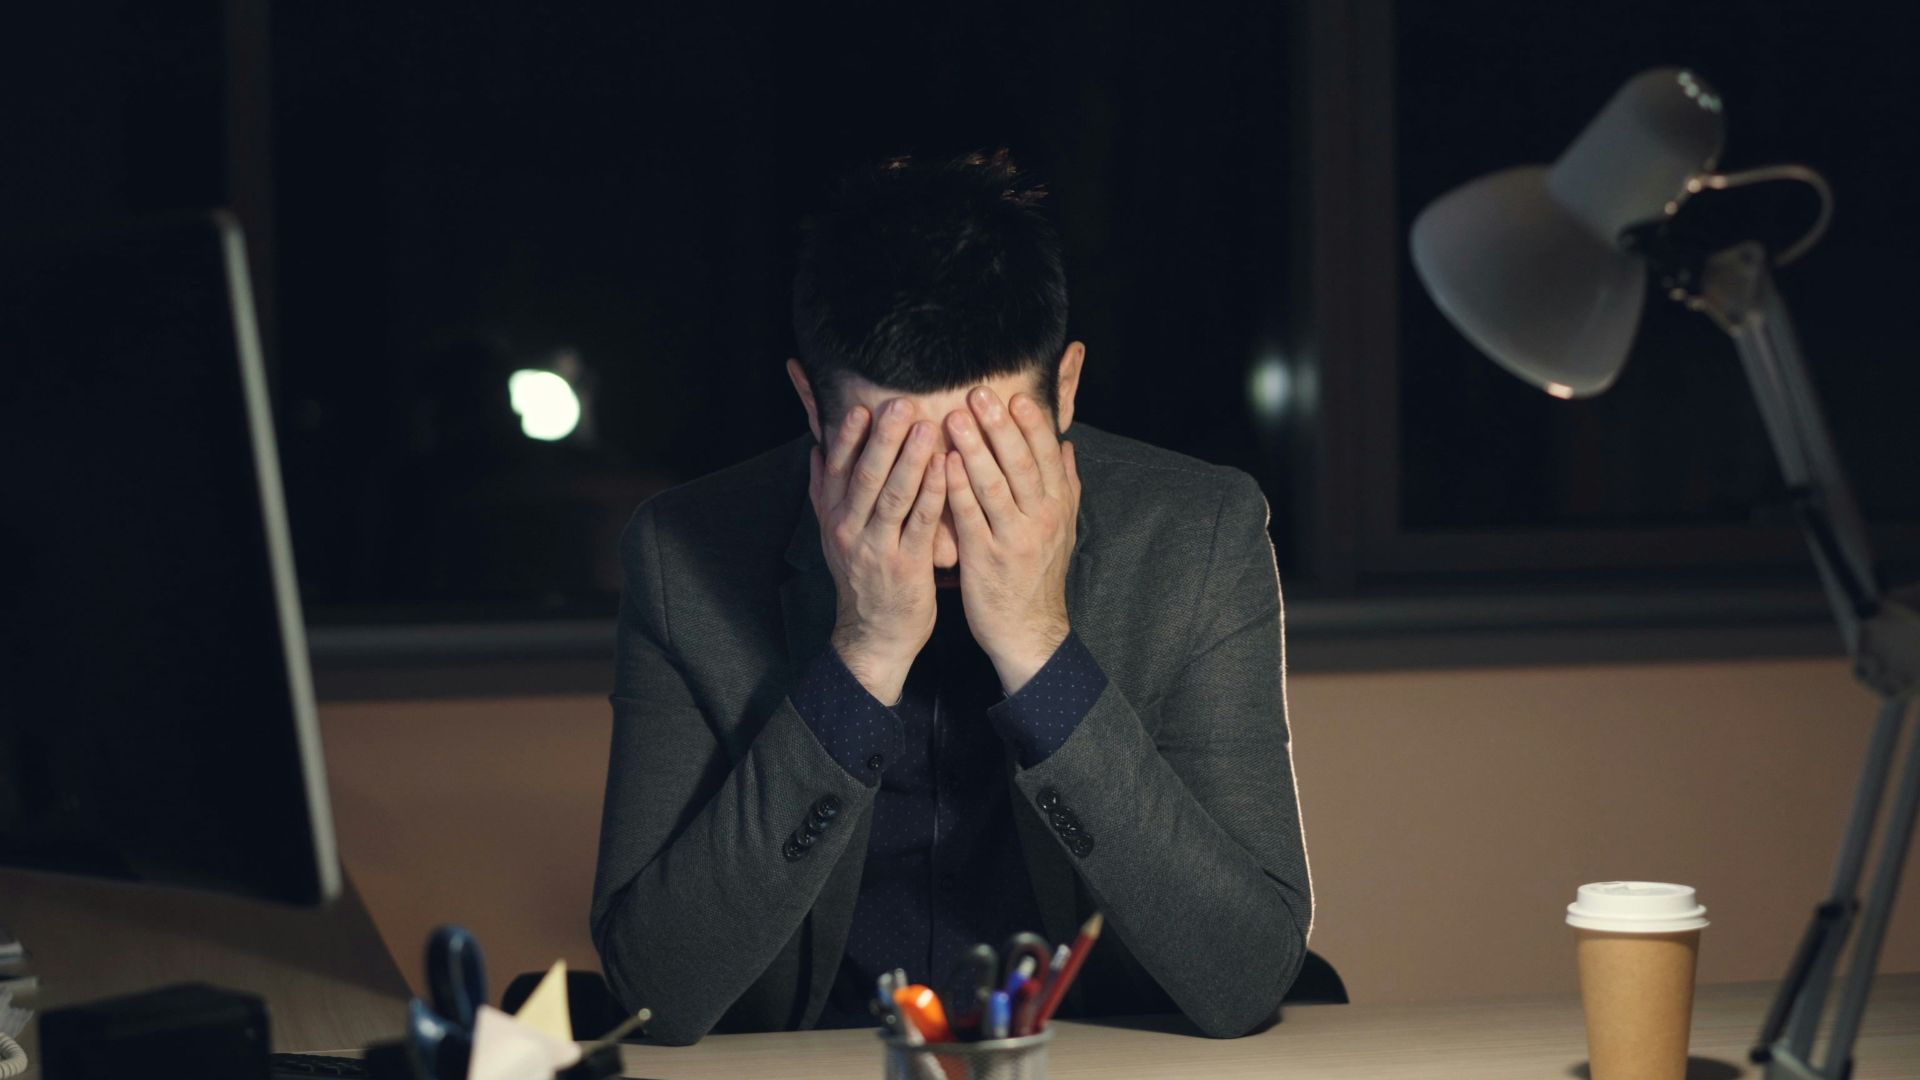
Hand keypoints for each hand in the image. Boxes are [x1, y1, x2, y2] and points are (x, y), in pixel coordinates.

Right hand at [812, 397, 947, 704]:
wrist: (874, 635)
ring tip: (928, 426)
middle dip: (883, 438)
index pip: (838, 469)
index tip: (862, 405)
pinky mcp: (907, 566)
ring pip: (893, 497)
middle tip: (901, 404)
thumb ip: (826, 493)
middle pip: (866, 477)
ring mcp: (878, 548)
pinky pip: (921, 523)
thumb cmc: (864, 577)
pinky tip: (948, 468)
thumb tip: (816, 449)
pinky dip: (933, 494)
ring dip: (911, 459)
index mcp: (834, 518)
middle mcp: (851, 530)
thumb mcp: (836, 535)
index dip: (849, 437)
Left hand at [943, 387, 1081, 693]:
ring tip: (955, 417)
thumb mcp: (1063, 530)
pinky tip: (942, 464)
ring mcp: (1014, 539)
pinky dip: (957, 489)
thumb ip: (1066, 486)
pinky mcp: (986, 559)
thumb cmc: (1038, 576)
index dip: (1032, 424)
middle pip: (1020, 463)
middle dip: (999, 426)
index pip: (1046, 455)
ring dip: (975, 449)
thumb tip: (1067, 445)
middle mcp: (1041, 519)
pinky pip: (970, 517)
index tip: (1015, 395)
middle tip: (978, 393)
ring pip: (994, 485)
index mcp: (1058, 507)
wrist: (1030, 632)